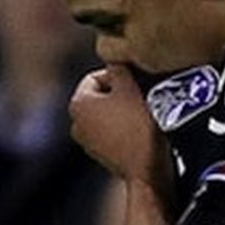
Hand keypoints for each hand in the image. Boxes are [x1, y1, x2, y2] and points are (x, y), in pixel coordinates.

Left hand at [69, 66, 165, 184]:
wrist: (148, 168)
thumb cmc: (138, 125)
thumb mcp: (131, 87)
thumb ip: (119, 67)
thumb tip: (115, 56)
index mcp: (78, 103)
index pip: (97, 76)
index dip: (119, 75)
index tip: (138, 83)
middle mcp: (76, 123)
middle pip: (101, 96)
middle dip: (120, 94)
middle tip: (143, 96)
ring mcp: (87, 142)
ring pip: (107, 115)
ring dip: (122, 111)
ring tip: (143, 113)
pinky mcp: (101, 156)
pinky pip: (111, 133)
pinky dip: (123, 128)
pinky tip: (140, 131)